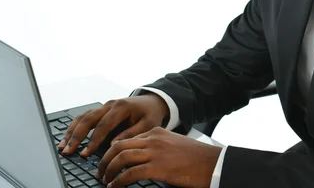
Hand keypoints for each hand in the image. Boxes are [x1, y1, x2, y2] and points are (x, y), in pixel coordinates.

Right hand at [58, 94, 168, 156]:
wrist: (152, 101)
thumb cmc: (150, 114)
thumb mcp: (148, 124)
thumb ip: (131, 133)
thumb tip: (114, 144)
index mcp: (121, 107)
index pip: (103, 124)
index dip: (93, 140)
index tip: (85, 153)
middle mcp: (110, 104)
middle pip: (88, 119)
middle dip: (76, 136)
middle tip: (67, 151)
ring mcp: (104, 106)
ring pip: (83, 117)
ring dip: (71, 131)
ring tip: (62, 146)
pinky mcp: (101, 109)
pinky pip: (85, 117)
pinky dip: (75, 127)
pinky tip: (67, 137)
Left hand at [97, 127, 221, 187]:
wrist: (213, 162)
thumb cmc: (196, 158)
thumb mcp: (174, 146)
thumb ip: (157, 149)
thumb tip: (142, 162)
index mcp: (156, 132)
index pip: (127, 138)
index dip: (113, 150)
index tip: (107, 161)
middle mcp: (153, 139)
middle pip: (118, 146)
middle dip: (104, 159)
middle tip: (100, 171)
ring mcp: (155, 152)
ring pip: (121, 157)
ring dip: (108, 170)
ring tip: (105, 180)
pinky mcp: (158, 168)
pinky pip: (130, 174)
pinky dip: (119, 181)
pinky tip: (115, 187)